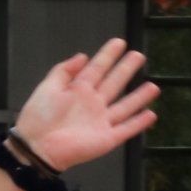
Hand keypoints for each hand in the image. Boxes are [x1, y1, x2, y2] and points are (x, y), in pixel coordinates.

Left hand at [12, 39, 158, 172]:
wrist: (36, 148)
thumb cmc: (38, 118)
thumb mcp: (47, 88)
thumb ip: (63, 71)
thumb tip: (82, 56)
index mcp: (78, 90)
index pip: (97, 68)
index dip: (107, 55)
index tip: (119, 42)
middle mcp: (92, 104)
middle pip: (114, 83)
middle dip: (126, 69)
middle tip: (138, 55)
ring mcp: (100, 122)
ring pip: (124, 107)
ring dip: (139, 97)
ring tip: (154, 87)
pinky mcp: (106, 139)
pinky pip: (126, 130)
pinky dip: (138, 123)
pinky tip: (151, 115)